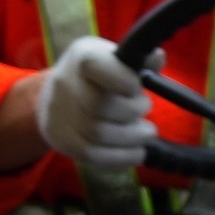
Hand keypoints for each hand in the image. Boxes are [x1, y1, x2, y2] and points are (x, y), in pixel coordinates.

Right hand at [36, 35, 153, 178]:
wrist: (56, 96)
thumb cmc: (98, 77)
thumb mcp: (117, 60)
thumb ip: (141, 61)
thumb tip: (158, 57)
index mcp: (83, 57)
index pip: (98, 66)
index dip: (124, 80)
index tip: (137, 87)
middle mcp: (65, 83)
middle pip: (101, 105)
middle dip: (133, 111)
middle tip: (145, 109)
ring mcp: (59, 113)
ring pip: (98, 134)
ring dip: (131, 137)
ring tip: (146, 133)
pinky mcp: (61, 139)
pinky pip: (92, 155)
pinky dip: (121, 157)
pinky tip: (136, 152)